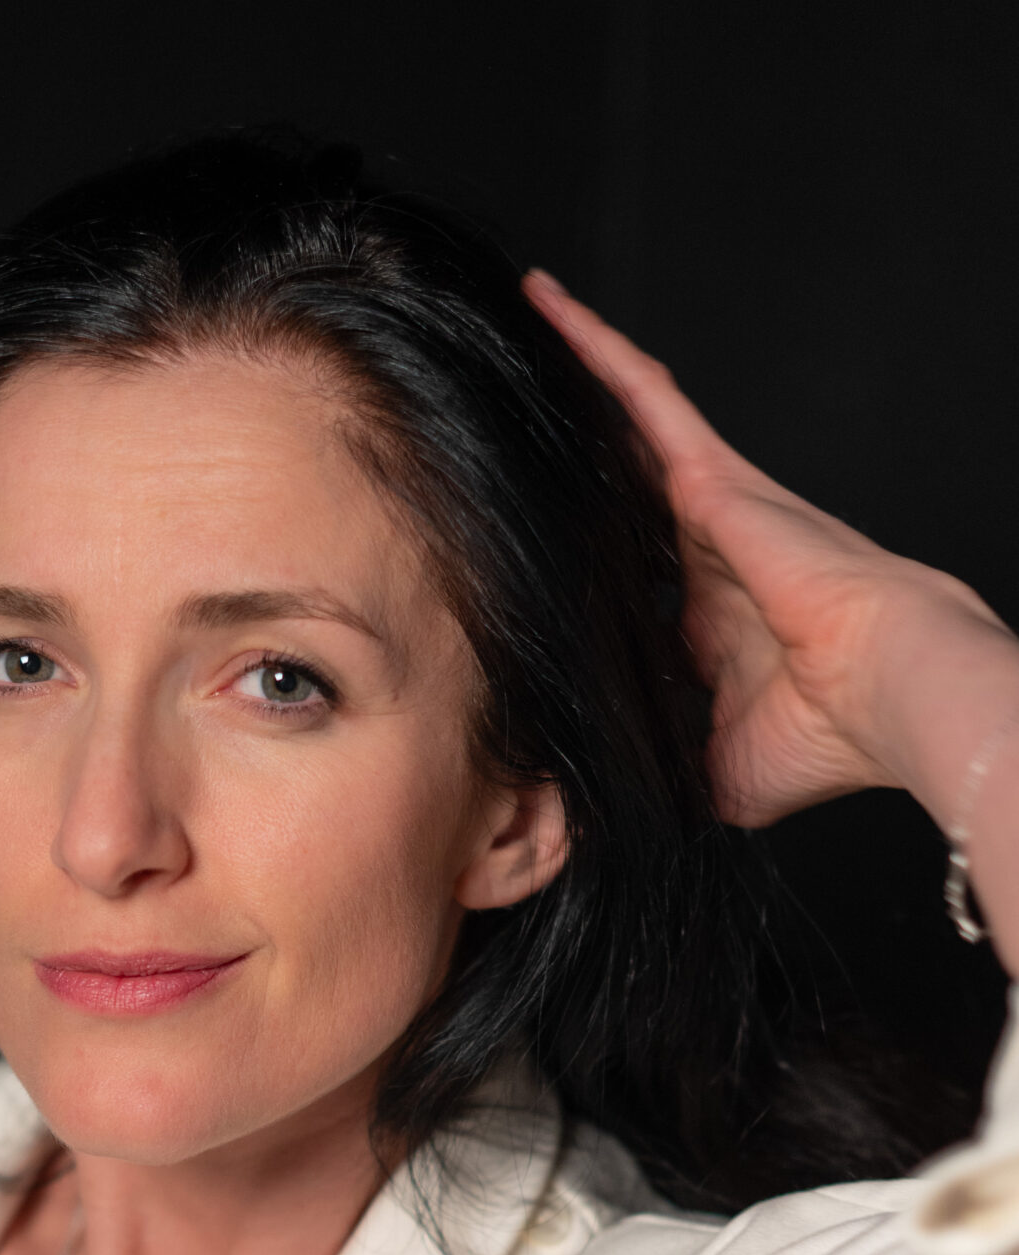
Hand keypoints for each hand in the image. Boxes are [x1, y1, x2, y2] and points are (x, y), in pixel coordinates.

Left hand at [523, 271, 1017, 832]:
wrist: (885, 693)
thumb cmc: (827, 737)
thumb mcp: (717, 777)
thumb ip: (660, 779)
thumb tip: (601, 815)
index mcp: (711, 627)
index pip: (632, 590)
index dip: (587, 577)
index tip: (532, 577)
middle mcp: (708, 557)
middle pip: (622, 492)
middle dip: (574, 461)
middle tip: (504, 426)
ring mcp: (711, 508)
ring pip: (629, 424)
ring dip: (576, 379)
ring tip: (521, 324)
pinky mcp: (711, 475)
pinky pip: (644, 395)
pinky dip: (596, 350)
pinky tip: (550, 306)